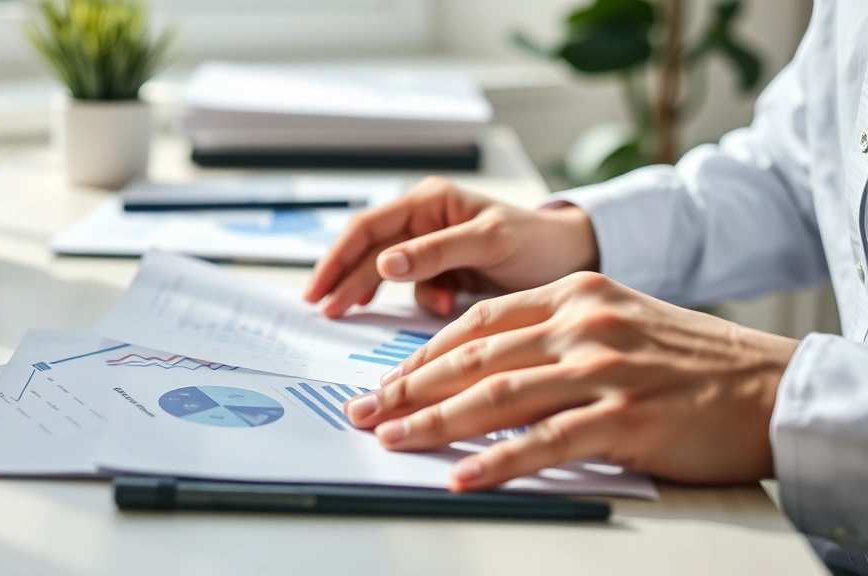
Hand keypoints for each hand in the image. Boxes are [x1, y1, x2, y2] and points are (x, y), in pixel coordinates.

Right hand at [304, 176, 598, 317]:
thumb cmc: (538, 240)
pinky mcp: (445, 271)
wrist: (576, 258)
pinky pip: (416, 288)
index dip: (337, 258)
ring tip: (355, 311)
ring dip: (376, 291)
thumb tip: (384, 264)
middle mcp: (425, 221)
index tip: (318, 289)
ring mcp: (433, 247)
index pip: (368, 227)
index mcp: (430, 202)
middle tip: (326, 310)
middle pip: (369, 250)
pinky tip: (436, 308)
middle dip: (346, 280)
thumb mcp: (489, 242)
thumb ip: (437, 252)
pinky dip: (419, 301)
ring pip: (387, 272)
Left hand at [342, 272, 798, 490]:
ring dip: (435, 421)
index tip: (388, 380)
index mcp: (575, 294)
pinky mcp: (625, 418)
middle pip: (474, 357)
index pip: (478, 322)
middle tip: (367, 411)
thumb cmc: (690, 359)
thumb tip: (486, 369)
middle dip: (409, 387)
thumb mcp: (617, 321)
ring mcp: (603, 368)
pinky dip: (496, 462)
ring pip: (497, 396)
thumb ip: (553, 334)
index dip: (423, 354)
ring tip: (393, 439)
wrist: (769, 384)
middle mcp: (583, 323)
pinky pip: (545, 442)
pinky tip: (462, 475)